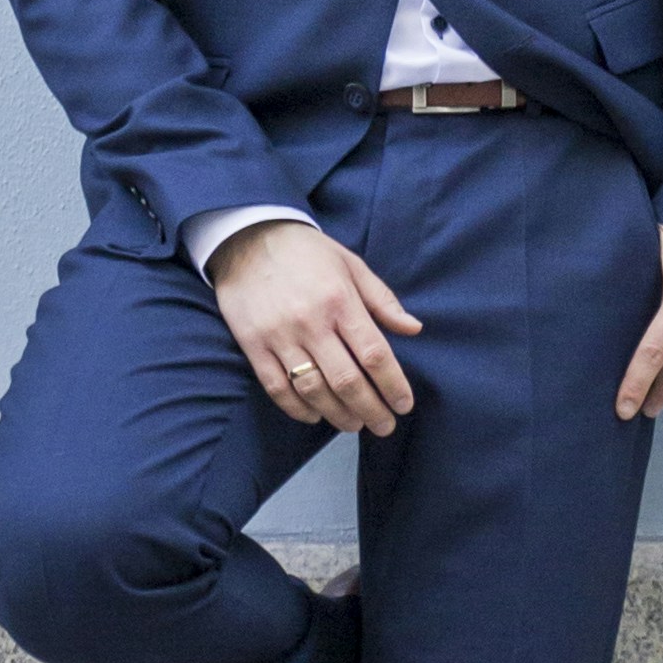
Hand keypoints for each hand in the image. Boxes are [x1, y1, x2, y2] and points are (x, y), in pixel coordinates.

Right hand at [210, 218, 421, 432]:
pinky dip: (297, 408)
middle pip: (347, 380)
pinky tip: (315, 415)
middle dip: (371, 409)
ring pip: (313, 389)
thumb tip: (414, 329)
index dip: (393, 385)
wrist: (248, 236)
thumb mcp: (351, 264)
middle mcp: (311, 322)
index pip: (374, 354)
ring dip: (338, 414)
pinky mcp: (253, 345)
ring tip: (354, 424)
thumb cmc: (307, 252)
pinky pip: (277, 387)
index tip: (404, 404)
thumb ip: (382, 300)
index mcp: (341, 300)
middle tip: (384, 426)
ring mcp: (279, 335)